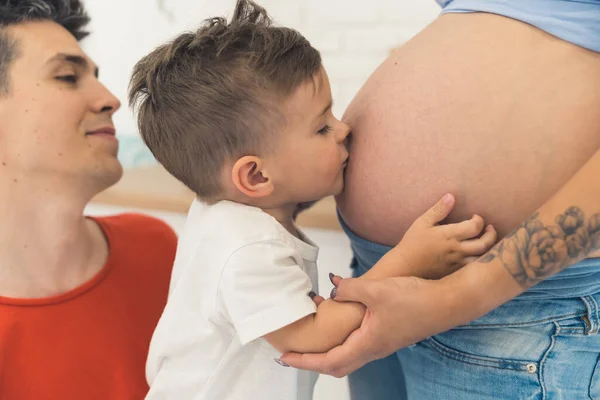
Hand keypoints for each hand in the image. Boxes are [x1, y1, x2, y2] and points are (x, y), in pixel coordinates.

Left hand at [281, 275, 459, 376]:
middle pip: (336, 365)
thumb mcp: (376, 289)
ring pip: (347, 356)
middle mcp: (373, 349)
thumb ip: (349, 289)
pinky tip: (338, 323)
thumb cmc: (414, 299)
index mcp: (367, 344)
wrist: (447, 303)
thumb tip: (332, 288)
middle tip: (292, 353)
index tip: (285, 357)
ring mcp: (382, 343)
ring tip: (310, 339)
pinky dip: (342, 339)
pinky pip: (358, 344)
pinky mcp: (388, 334)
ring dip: (327, 351)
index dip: (304, 361)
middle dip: (312, 362)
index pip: (328, 362)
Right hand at [394, 194, 496, 278]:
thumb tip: (451, 196)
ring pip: (482, 258)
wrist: (404, 266)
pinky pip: (473, 268)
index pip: (475, 226)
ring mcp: (456, 263)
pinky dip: (480, 261)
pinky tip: (477, 255)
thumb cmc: (412, 242)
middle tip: (489, 228)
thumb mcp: (422, 222)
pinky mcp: (454, 273)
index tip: (475, 217)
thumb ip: (438, 210)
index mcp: (449, 235)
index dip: (479, 220)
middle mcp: (456, 250)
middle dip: (491, 234)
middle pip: (484, 243)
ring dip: (488, 249)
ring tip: (486, 242)